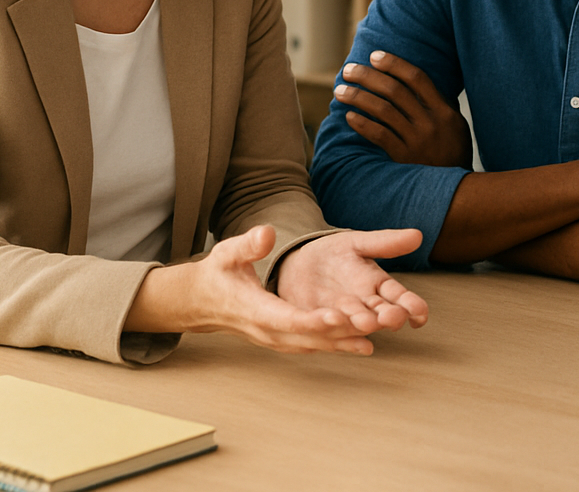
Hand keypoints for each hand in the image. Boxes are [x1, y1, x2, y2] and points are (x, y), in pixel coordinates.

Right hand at [126, 225, 398, 354]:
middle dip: (339, 333)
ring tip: (376, 335)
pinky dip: (338, 345)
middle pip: (308, 336)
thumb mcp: (227, 252)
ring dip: (344, 342)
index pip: (287, 319)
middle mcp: (268, 330)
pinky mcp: (284, 339)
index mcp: (254, 309)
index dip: (313, 320)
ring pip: (314, 344)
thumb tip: (267, 233)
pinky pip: (314, 345)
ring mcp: (276, 338)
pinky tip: (365, 344)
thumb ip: (248, 245)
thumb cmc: (218, 273)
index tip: (338, 316)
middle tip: (370, 325)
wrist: (202, 301)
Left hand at [275, 228, 429, 349]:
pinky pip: (325, 325)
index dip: (412, 306)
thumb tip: (418, 235)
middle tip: (393, 318)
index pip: (400, 297)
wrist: (298, 264)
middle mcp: (365, 306)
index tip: (420, 312)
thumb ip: (385, 243)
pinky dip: (329, 325)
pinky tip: (333, 321)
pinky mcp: (319, 321)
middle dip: (388, 317)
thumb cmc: (334, 254)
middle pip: (382, 314)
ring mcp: (343, 316)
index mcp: (378, 286)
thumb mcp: (358, 244)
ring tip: (365, 323)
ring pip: (356, 323)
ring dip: (361, 324)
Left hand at [336, 51, 471, 167]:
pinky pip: (379, 135)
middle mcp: (431, 122)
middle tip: (348, 70)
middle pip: (395, 91)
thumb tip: (414, 82)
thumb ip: (438, 104)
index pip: (417, 78)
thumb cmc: (453, 153)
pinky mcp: (404, 158)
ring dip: (358, 97)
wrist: (459, 191)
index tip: (374, 56)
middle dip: (368, 76)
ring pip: (382, 110)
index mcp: (444, 110)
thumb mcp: (455, 125)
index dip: (394, 64)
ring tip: (340, 91)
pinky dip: (363, 124)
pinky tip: (349, 116)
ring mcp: (417, 140)